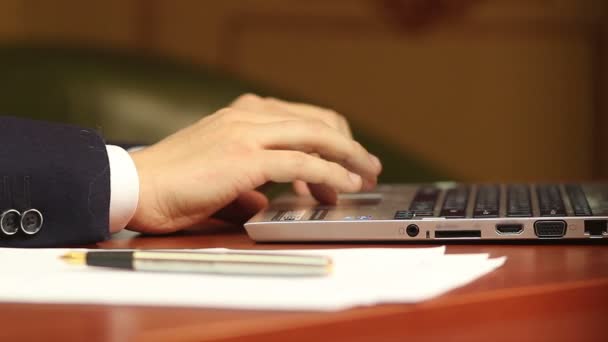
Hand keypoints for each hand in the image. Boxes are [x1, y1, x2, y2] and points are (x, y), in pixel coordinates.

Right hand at [127, 94, 381, 233]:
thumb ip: (248, 183)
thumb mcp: (218, 175)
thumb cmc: (171, 185)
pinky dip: (329, 174)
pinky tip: (344, 185)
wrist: (135, 187)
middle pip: (316, 122)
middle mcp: (247, 117)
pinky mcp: (245, 158)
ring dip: (347, 157)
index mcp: (241, 115)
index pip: (300, 117)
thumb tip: (267, 200)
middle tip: (369, 166)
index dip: (330, 137)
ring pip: (315, 136)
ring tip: (366, 175)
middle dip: (348, 145)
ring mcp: (246, 133)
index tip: (346, 159)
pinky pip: (301, 163)